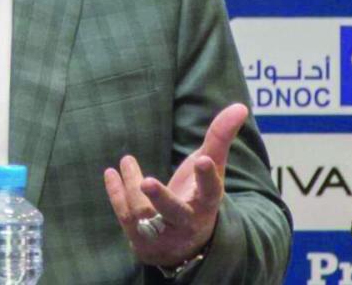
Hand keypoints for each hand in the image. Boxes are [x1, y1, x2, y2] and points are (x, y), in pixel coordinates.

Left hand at [103, 102, 248, 268]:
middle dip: (161, 198)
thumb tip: (240, 106)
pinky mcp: (142, 240)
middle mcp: (186, 222)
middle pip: (174, 212)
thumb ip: (220, 138)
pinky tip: (111, 173)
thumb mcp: (211, 168)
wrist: (186, 244)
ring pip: (144, 212)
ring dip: (131, 185)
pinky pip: (125, 217)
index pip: (210, 192)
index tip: (203, 160)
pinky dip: (116, 195)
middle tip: (147, 182)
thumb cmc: (199, 194)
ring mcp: (163, 234)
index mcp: (206, 204)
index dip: (207, 177)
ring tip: (127, 160)